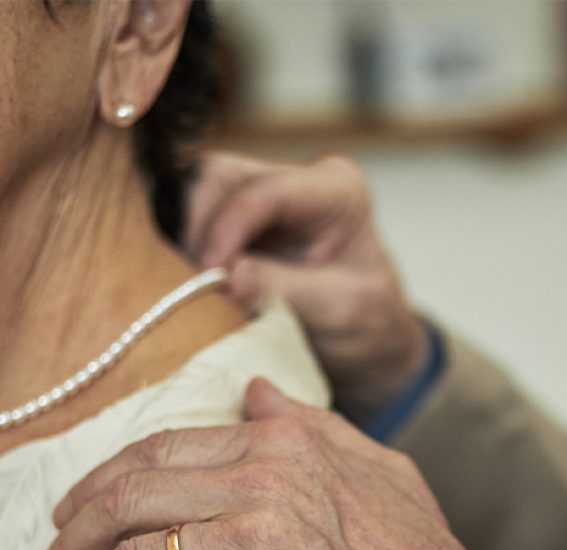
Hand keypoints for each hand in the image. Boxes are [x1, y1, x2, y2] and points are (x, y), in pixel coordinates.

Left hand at [31, 380, 493, 549]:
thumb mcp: (375, 466)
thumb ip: (310, 423)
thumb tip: (253, 391)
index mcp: (284, 446)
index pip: (163, 451)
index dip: (102, 483)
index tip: (75, 511)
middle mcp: (263, 485)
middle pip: (131, 500)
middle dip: (72, 538)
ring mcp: (255, 545)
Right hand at [184, 152, 427, 422]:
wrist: (368, 343)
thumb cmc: (367, 325)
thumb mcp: (338, 311)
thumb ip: (284, 288)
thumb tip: (227, 275)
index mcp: (338, 190)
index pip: (269, 190)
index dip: (230, 227)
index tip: (213, 272)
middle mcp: (299, 181)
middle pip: (222, 177)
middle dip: (200, 228)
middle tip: (193, 282)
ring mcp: (267, 196)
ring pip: (200, 193)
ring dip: (187, 237)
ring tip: (191, 285)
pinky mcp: (242, 222)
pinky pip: (196, 219)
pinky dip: (186, 248)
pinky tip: (189, 282)